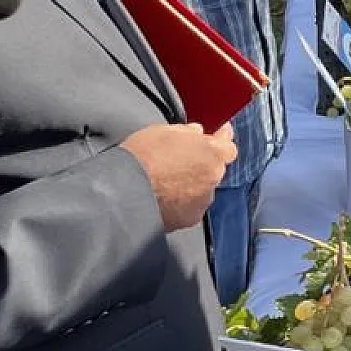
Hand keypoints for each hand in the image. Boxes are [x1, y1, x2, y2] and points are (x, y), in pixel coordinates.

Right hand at [120, 122, 237, 232]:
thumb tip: (197, 133)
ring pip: (203, 189)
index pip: (228, 147)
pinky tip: (164, 198)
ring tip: (167, 183)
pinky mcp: (189, 219)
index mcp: (211, 154)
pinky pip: (190, 207)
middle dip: (202, 164)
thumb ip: (188, 132)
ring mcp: (202, 201)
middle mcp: (213, 179)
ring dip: (192, 185)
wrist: (122, 192)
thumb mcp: (163, 131)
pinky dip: (182, 202)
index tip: (218, 136)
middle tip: (180, 161)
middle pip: (214, 169)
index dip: (222, 140)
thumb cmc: (140, 157)